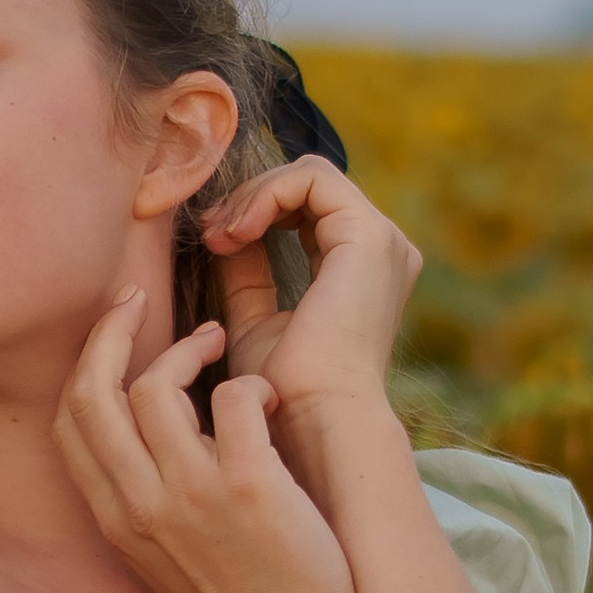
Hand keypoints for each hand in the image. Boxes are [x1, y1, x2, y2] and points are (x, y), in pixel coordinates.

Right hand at [54, 303, 358, 592]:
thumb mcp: (159, 552)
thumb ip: (141, 493)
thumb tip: (145, 426)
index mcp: (114, 515)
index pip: (69, 419)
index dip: (86, 361)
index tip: (114, 331)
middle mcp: (139, 502)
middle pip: (92, 389)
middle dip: (111, 330)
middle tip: (143, 300)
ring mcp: (189, 494)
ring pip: (155, 385)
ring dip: (190, 348)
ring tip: (223, 344)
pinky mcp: (247, 487)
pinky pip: (233, 398)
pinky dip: (251, 383)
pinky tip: (270, 398)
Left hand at [199, 159, 420, 420]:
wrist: (312, 418)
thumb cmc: (283, 389)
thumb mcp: (253, 320)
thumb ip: (246, 273)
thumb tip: (225, 232)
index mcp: (362, 267)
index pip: (307, 207)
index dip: (254, 210)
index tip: (212, 241)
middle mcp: (383, 249)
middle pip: (307, 185)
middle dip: (248, 200)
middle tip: (210, 233)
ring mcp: (382, 240)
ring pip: (308, 175)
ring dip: (252, 197)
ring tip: (219, 236)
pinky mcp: (368, 236)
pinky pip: (311, 180)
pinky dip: (265, 196)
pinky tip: (238, 232)